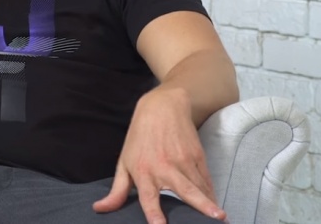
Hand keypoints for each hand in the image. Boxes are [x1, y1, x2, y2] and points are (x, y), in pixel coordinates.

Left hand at [93, 87, 225, 223]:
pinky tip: (215, 206)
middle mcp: (166, 167)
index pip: (149, 197)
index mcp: (144, 171)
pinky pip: (206, 179)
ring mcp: (184, 160)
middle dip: (200, 205)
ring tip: (220, 218)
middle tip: (213, 219)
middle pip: (185, 190)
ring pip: (200, 186)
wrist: (162, 107)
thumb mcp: (124, 162)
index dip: (154, 213)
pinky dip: (211, 192)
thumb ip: (117, 190)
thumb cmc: (139, 138)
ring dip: (210, 203)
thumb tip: (100, 209)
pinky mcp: (197, 155)